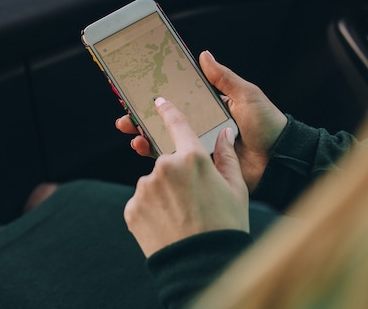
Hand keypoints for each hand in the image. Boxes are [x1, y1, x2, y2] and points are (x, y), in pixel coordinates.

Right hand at [116, 50, 286, 191]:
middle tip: (125, 118)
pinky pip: (177, 163)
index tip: (138, 94)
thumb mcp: (246, 95)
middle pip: (166, 123)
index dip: (158, 100)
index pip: (178, 102)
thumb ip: (224, 78)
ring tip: (132, 133)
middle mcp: (202, 128)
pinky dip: (159, 157)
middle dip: (143, 120)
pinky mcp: (202, 168)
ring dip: (145, 137)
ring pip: (166, 142)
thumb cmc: (269, 124)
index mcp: (210, 110)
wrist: (281, 160)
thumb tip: (203, 54)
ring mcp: (200, 149)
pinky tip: (145, 151)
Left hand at [124, 97, 248, 257]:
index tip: (159, 102)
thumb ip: (227, 157)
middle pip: (167, 162)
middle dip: (176, 176)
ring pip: (153, 183)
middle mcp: (164, 167)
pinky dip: (151, 210)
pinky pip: (142, 202)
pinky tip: (167, 225)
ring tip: (181, 217)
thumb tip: (224, 133)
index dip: (167, 110)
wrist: (201, 265)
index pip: (177, 124)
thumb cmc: (226, 226)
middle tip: (193, 201)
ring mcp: (145, 187)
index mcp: (192, 158)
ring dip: (163, 194)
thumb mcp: (236, 189)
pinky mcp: (132, 208)